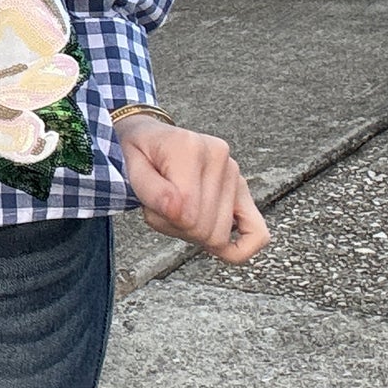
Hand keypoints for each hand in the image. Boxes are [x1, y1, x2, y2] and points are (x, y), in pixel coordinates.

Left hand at [114, 113, 268, 263]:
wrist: (149, 138)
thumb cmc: (138, 154)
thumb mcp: (130, 167)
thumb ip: (150, 189)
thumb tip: (177, 209)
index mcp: (190, 148)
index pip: (185, 211)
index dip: (161, 218)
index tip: (148, 203)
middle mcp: (220, 158)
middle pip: (203, 228)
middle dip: (175, 227)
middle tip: (159, 208)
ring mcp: (235, 174)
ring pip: (219, 235)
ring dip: (191, 233)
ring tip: (176, 211)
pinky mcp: (242, 190)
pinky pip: (257, 233)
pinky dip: (241, 248)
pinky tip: (220, 249)